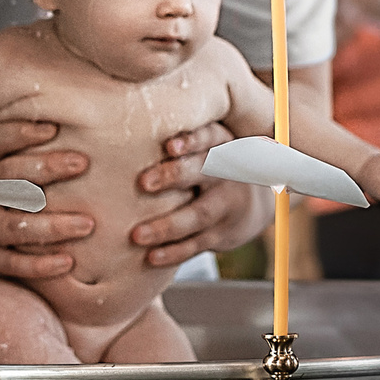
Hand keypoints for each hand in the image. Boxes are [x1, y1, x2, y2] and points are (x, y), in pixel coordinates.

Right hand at [0, 115, 95, 280]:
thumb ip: (7, 138)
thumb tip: (51, 114)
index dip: (20, 134)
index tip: (54, 129)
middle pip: (5, 180)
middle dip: (45, 169)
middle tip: (82, 163)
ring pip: (11, 226)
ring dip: (52, 226)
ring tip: (88, 224)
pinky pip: (10, 265)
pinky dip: (40, 266)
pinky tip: (69, 261)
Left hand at [129, 122, 258, 264]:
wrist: (256, 203)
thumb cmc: (211, 166)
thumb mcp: (208, 145)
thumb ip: (179, 137)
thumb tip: (123, 122)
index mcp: (220, 145)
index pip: (209, 138)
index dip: (191, 141)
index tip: (169, 146)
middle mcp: (226, 173)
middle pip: (204, 171)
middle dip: (174, 175)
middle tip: (143, 182)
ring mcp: (226, 205)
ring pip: (198, 215)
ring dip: (167, 225)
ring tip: (137, 235)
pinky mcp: (221, 234)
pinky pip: (196, 244)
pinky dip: (174, 252)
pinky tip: (151, 257)